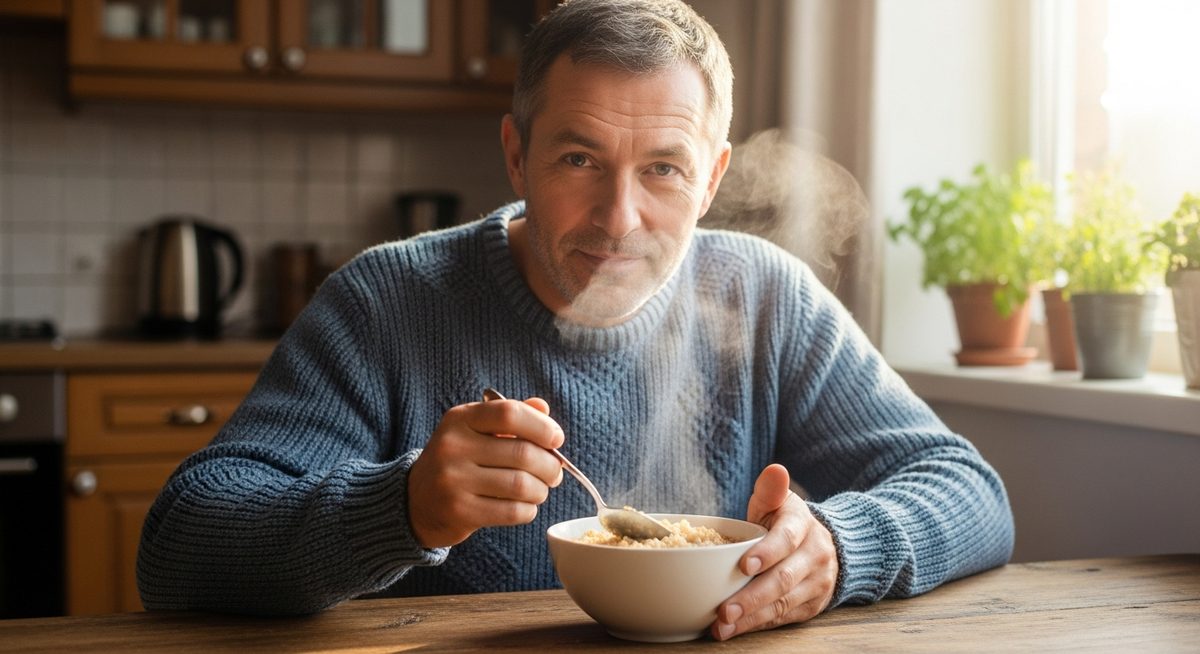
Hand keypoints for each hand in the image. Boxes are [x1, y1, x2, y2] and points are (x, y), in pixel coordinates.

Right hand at [408, 397, 563, 547]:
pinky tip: (525, 506)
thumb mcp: (475, 429)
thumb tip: (543, 407)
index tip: (557, 439)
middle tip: (554, 472)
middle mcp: (453, 446)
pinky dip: (528, 510)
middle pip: (523, 453)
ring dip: (541, 490)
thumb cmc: (458, 461)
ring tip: (539, 489)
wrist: (416, 501)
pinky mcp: (459, 511)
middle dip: (550, 465)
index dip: (542, 426)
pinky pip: (512, 511)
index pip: (509, 413)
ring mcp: (454, 480)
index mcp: (460, 419)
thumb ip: (509, 416)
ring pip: (521, 484)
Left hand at [712, 463, 837, 640]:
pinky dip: (758, 625)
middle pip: (783, 579)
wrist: (824, 545)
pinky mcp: (812, 604)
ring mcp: (817, 582)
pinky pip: (784, 617)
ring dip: (751, 618)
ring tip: (723, 627)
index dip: (767, 553)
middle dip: (752, 597)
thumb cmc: (786, 522)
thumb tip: (776, 470)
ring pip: (783, 603)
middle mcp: (815, 555)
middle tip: (724, 610)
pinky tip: (735, 630)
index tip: (744, 565)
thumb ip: (771, 490)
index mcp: (802, 524)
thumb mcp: (779, 502)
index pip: (787, 539)